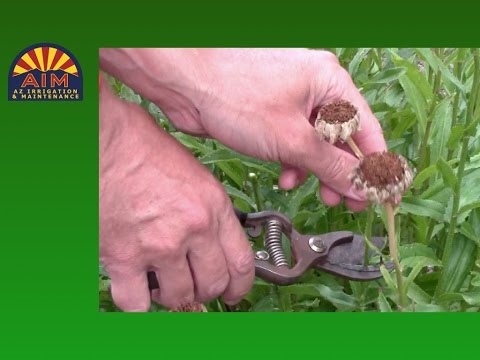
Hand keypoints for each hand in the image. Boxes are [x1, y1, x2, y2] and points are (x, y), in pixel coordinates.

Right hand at [99, 81, 253, 310]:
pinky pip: (136, 303)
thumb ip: (208, 208)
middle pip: (212, 285)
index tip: (233, 293)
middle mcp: (192, 229)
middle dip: (206, 292)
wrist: (102, 139)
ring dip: (174, 297)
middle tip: (197, 289)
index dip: (240, 287)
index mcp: (212, 205)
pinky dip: (138, 305)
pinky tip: (138, 291)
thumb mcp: (193, 172)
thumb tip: (213, 236)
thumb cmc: (142, 145)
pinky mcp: (123, 256)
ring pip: (179, 298)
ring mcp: (158, 245)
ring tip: (165, 284)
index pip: (241, 263)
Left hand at [100, 48, 386, 210]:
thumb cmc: (235, 93)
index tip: (385, 195)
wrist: (184, 82)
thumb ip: (332, 166)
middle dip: (344, 173)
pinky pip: (293, 142)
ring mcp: (291, 100)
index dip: (378, 167)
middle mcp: (315, 88)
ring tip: (316, 193)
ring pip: (316, 144)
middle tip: (346, 202)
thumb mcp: (293, 139)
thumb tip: (364, 186)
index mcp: (330, 83)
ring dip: (317, 171)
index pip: (367, 131)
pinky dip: (294, 162)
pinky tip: (286, 176)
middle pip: (343, 139)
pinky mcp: (270, 114)